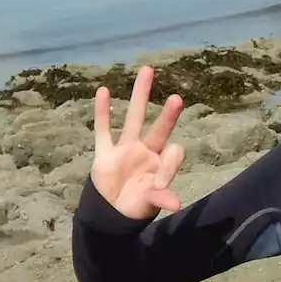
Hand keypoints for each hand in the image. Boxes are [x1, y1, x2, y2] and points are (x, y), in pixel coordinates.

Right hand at [91, 66, 186, 218]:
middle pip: (159, 128)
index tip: (161, 184)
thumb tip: (176, 204)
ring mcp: (126, 149)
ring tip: (148, 70)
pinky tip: (104, 90)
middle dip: (168, 115)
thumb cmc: (136, 204)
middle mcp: (146, 151)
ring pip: (134, 118)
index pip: (172, 154)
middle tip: (177, 98)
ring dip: (140, 96)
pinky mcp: (105, 153)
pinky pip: (103, 129)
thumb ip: (160, 198)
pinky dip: (103, 111)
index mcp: (161, 163)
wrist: (111, 211)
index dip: (170, 164)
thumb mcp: (149, 203)